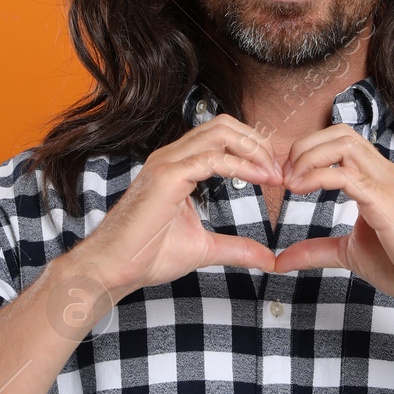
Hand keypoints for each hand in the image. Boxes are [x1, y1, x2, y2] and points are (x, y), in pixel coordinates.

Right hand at [63, 114, 285, 300]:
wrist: (115, 269)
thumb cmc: (148, 255)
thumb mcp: (204, 249)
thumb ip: (237, 248)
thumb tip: (268, 258)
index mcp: (178, 165)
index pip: (222, 136)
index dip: (253, 148)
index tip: (275, 174)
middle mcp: (172, 156)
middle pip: (224, 125)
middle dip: (258, 143)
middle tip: (278, 171)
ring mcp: (167, 163)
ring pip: (220, 132)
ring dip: (253, 150)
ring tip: (272, 174)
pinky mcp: (167, 176)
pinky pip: (211, 158)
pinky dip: (241, 166)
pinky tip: (259, 180)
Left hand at [271, 125, 393, 316]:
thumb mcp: (351, 254)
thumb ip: (317, 250)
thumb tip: (282, 260)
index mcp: (378, 179)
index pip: (341, 142)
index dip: (308, 151)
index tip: (287, 178)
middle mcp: (384, 173)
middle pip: (340, 133)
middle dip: (304, 147)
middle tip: (283, 177)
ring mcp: (387, 183)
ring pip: (344, 143)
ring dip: (308, 156)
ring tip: (290, 182)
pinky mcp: (385, 201)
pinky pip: (346, 174)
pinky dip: (316, 176)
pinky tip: (301, 190)